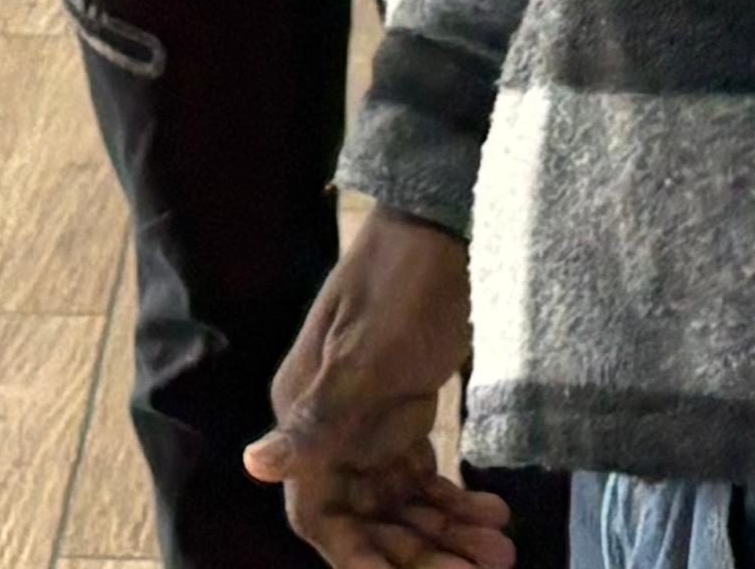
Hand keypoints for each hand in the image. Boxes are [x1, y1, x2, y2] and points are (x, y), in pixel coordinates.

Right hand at [249, 210, 509, 568]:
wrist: (450, 219)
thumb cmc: (404, 281)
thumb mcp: (366, 354)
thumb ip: (317, 417)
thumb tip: (253, 464)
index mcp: (306, 412)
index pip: (320, 511)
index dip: (359, 557)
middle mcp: (331, 425)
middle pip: (368, 516)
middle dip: (421, 551)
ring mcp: (370, 419)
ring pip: (402, 503)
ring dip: (446, 532)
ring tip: (501, 549)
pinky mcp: (405, 408)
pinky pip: (425, 475)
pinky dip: (456, 500)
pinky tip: (494, 511)